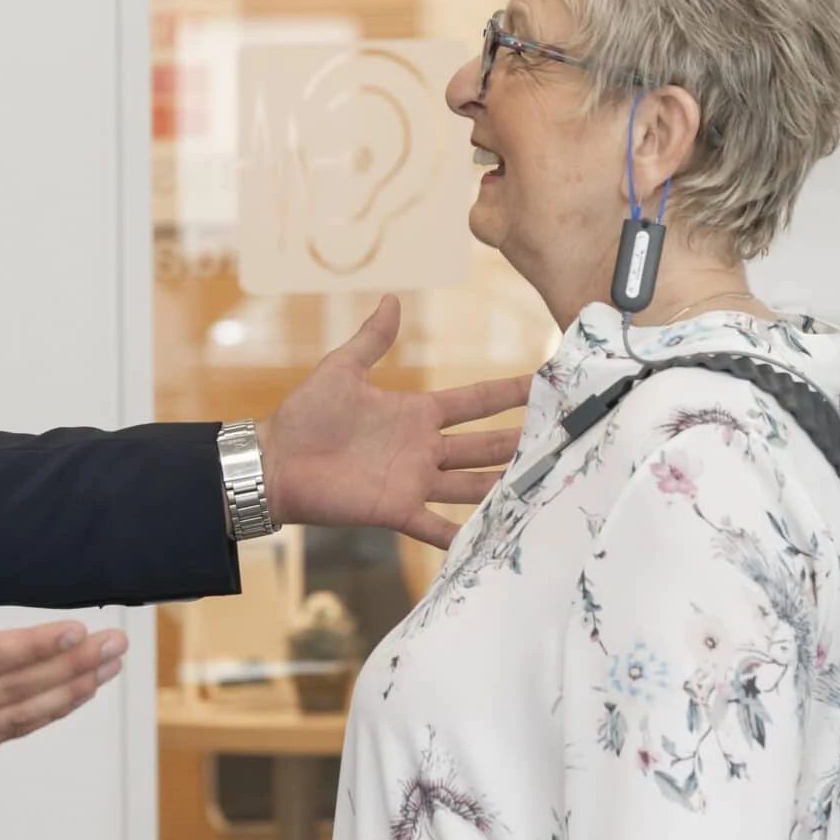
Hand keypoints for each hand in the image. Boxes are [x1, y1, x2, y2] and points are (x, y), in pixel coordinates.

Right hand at [0, 534, 126, 774]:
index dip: (35, 646)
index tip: (75, 629)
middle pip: (17, 690)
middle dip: (72, 666)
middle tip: (114, 644)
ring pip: (18, 716)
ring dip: (69, 693)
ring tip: (107, 669)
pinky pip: (3, 732)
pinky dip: (42, 716)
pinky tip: (70, 698)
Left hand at [259, 295, 528, 550]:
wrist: (275, 461)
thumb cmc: (305, 414)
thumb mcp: (341, 369)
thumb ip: (372, 339)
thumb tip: (392, 298)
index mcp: (416, 412)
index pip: (474, 401)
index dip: (508, 392)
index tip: (544, 382)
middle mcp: (423, 448)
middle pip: (485, 444)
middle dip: (522, 440)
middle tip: (564, 437)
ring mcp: (413, 480)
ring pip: (472, 484)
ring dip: (505, 485)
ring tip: (545, 485)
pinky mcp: (396, 509)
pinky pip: (437, 526)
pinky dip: (463, 536)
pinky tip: (495, 541)